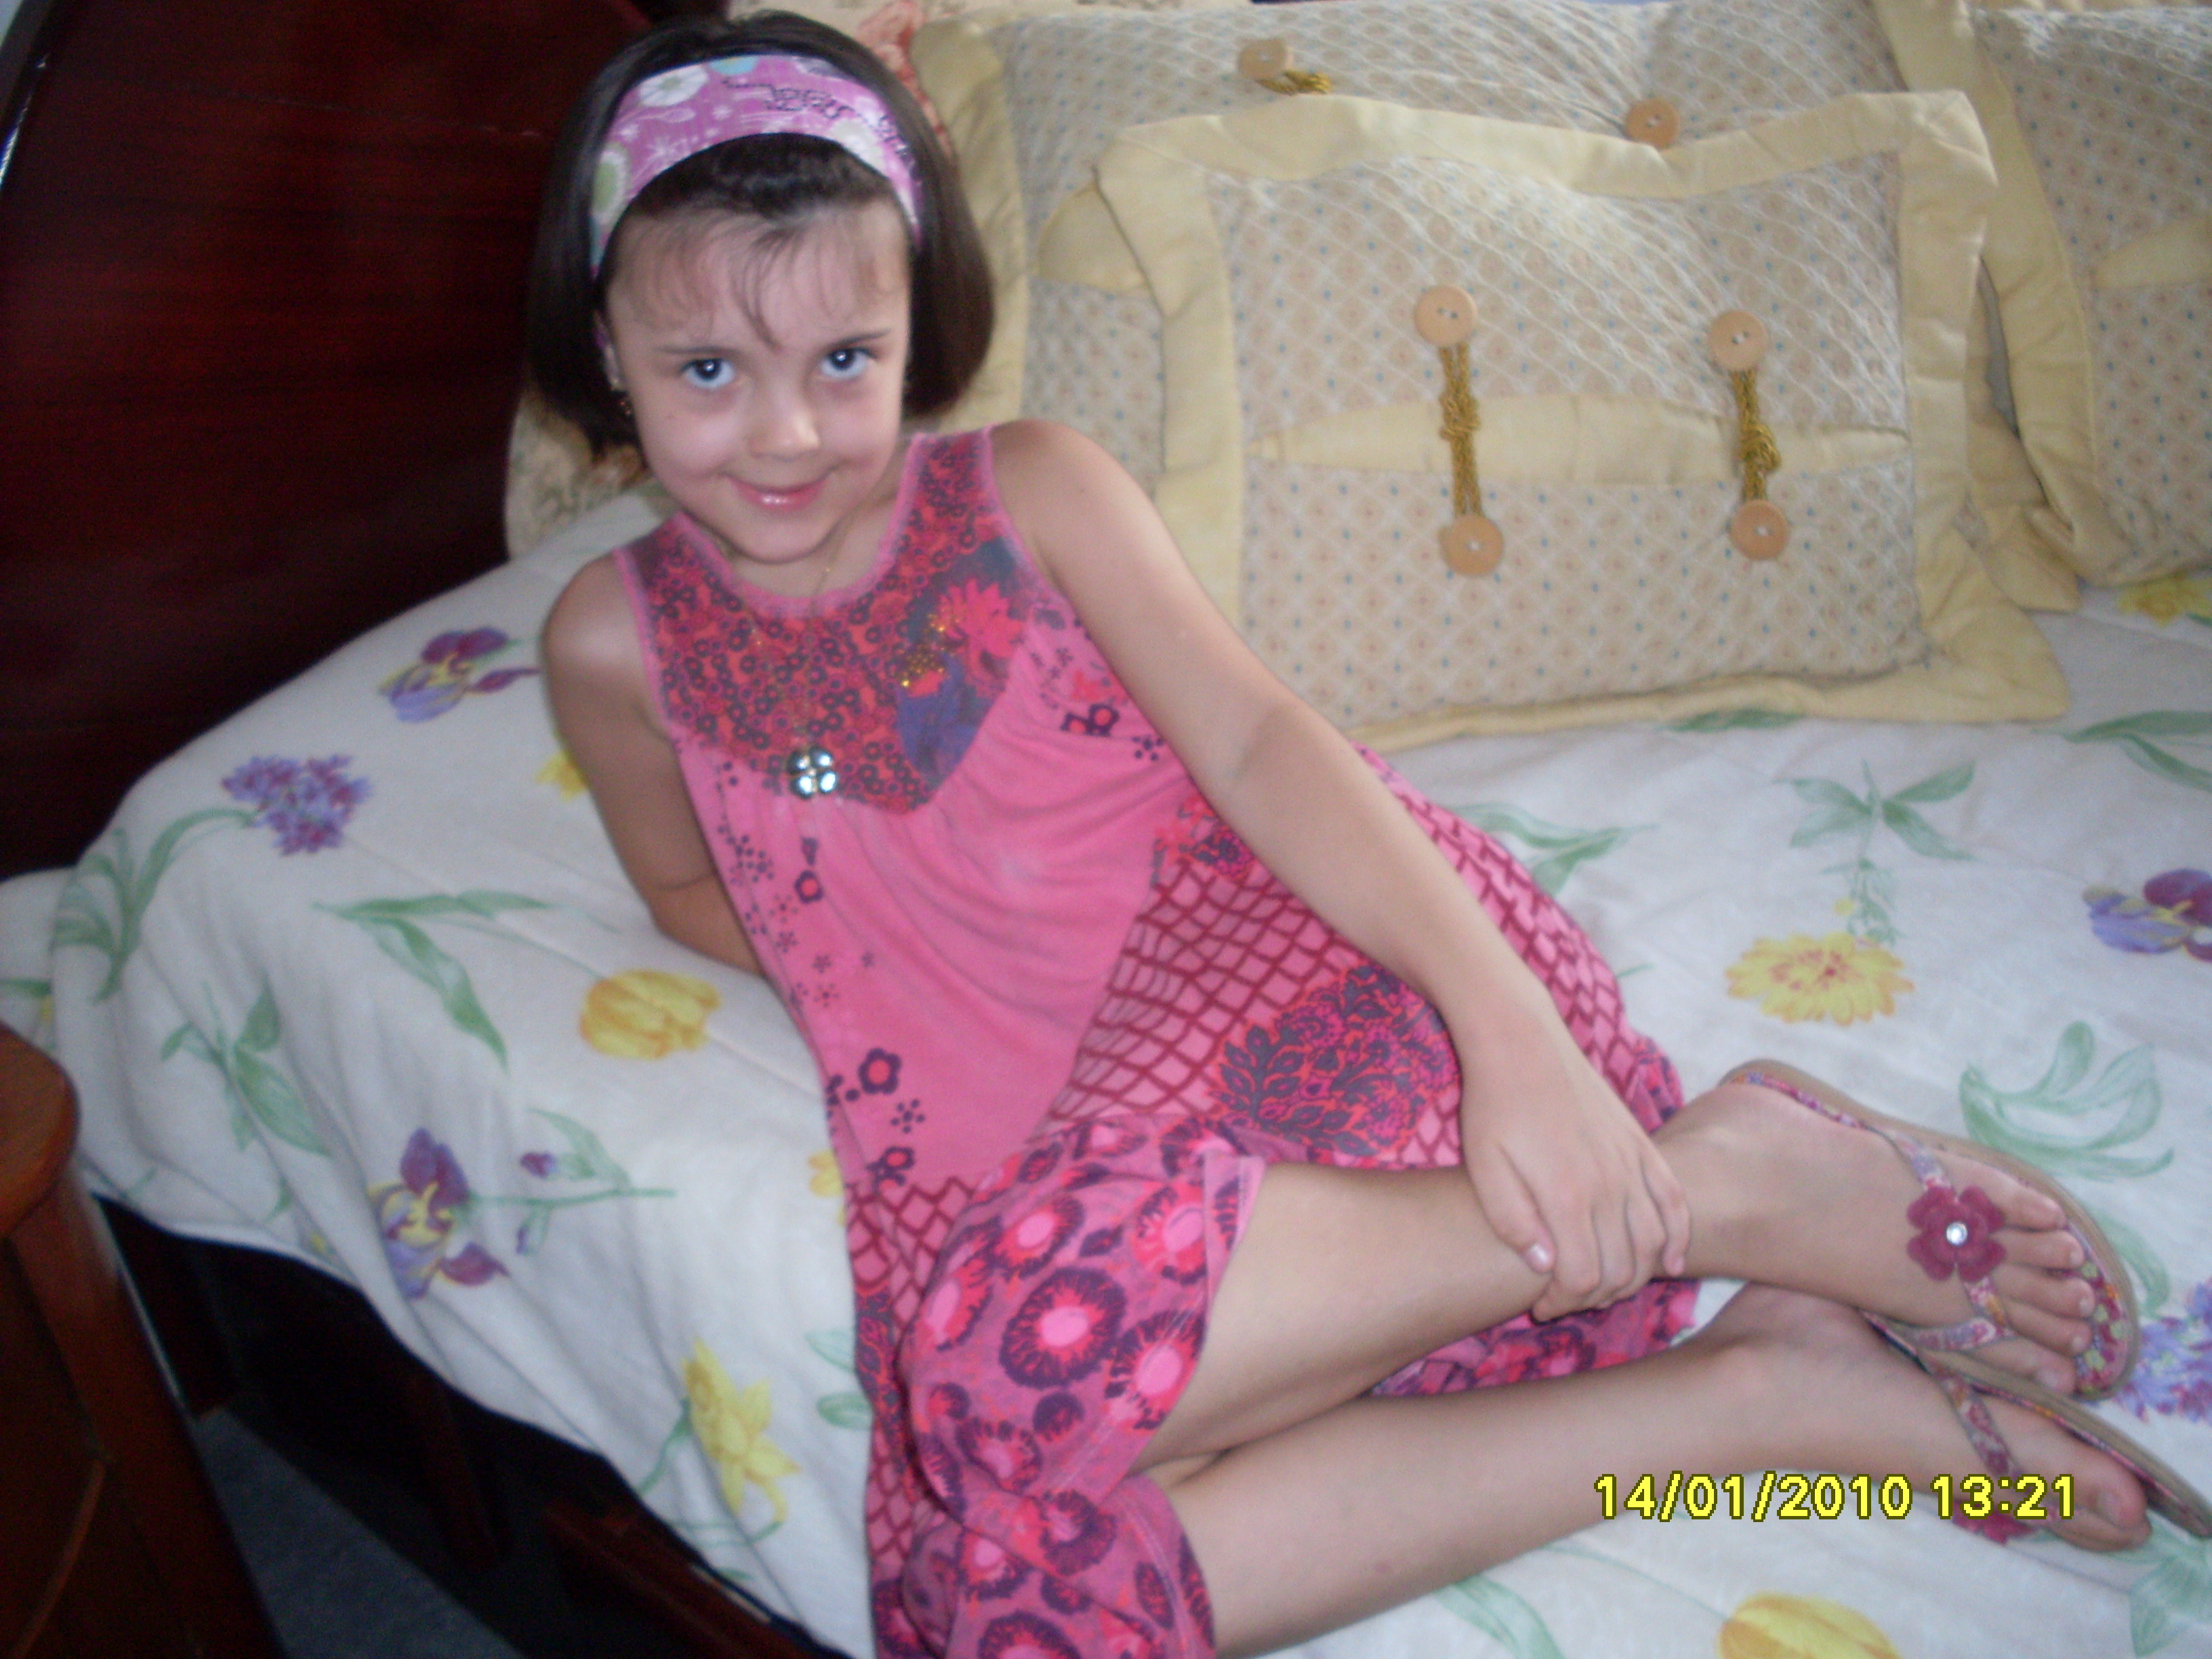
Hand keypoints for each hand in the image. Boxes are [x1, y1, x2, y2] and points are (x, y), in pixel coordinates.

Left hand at [1452, 996, 1689, 1319]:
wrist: (1522, 1041)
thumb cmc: (1494, 1104)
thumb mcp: (1484, 1167)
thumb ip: (1512, 1222)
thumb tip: (1546, 1266)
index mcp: (1568, 1195)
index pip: (1582, 1277)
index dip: (1562, 1302)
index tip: (1539, 1305)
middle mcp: (1610, 1185)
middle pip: (1621, 1268)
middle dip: (1594, 1295)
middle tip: (1564, 1297)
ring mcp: (1633, 1163)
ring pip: (1652, 1242)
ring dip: (1633, 1275)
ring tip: (1603, 1285)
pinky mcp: (1643, 1145)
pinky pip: (1674, 1202)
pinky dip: (1678, 1237)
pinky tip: (1671, 1262)